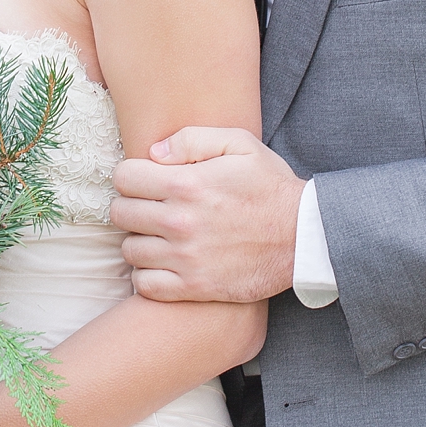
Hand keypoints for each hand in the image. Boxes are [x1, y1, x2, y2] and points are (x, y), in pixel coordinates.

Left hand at [110, 127, 304, 303]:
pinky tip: (163, 263)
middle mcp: (180, 222)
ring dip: (140, 240)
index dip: (132, 175)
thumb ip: (192, 139)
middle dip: (132, 206)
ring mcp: (185, 258)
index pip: (124, 178)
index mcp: (186, 184)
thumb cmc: (271, 187)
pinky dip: (147, 275)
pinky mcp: (194, 287)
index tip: (146, 181)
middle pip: (121, 213)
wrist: (305, 237)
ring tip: (160, 235)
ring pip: (130, 250)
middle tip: (152, 207)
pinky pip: (144, 284)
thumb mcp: (240, 145)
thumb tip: (154, 152)